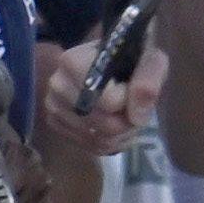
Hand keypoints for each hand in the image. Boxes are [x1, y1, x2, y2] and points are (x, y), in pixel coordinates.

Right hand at [40, 37, 164, 155]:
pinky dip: (106, 142)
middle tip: (134, 107)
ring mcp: (53, 106)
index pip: (111, 102)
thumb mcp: (150, 59)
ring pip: (97, 139)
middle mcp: (57, 84)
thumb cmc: (129, 56)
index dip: (132, 100)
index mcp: (74, 62)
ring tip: (125, 116)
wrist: (110, 60)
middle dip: (127, 122)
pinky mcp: (55, 123)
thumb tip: (137, 116)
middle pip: (105, 125)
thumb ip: (148, 80)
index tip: (133, 87)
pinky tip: (113, 127)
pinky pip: (88, 146)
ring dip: (120, 135)